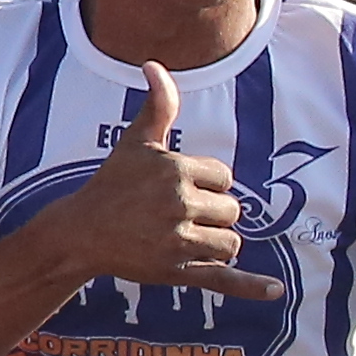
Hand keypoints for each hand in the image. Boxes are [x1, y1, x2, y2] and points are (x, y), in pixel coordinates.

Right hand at [45, 54, 265, 299]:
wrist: (80, 232)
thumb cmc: (111, 184)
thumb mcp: (135, 143)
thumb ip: (157, 105)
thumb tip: (155, 64)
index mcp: (175, 171)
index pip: (224, 178)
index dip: (205, 184)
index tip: (174, 189)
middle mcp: (179, 204)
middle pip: (232, 212)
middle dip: (211, 214)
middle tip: (174, 216)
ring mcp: (178, 241)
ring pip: (229, 243)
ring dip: (214, 243)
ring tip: (181, 238)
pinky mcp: (177, 272)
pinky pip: (224, 279)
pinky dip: (250, 286)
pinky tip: (274, 291)